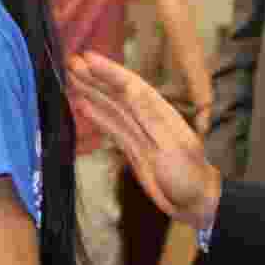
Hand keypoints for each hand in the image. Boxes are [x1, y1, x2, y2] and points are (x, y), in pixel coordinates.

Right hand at [68, 52, 221, 229]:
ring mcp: (137, 132)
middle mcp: (147, 118)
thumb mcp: (172, 146)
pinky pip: (109, 126)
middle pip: (116, 93)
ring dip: (91, 91)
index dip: (109, 71)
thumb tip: (131, 88)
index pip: (130, 86)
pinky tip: (81, 104)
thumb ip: (150, 117)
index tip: (87, 58)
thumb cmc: (189, 176)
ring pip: (110, 107)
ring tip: (70, 76)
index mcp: (160, 113)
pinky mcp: (130, 147)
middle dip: (94, 77)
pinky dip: (95, 115)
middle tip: (70, 62)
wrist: (195, 206)